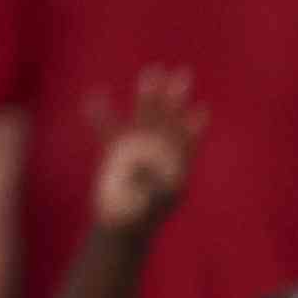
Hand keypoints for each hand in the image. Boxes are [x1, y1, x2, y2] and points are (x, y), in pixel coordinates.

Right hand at [92, 67, 201, 232]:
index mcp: (173, 165)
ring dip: (147, 95)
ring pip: (142, 116)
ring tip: (152, 71)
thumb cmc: (142, 217)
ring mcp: (136, 147)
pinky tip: (95, 96)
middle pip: (167, 120)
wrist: (122, 226)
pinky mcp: (113, 150)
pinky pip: (106, 127)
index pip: (185, 141)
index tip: (202, 111)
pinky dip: (99, 113)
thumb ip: (155, 185)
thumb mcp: (154, 203)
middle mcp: (157, 151)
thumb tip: (149, 167)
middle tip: (183, 74)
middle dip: (174, 98)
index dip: (192, 126)